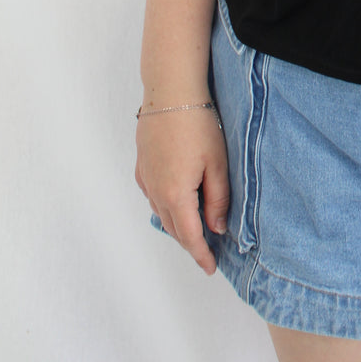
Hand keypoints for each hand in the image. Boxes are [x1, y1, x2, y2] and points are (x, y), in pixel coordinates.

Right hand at [135, 108, 229, 275]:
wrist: (170, 93)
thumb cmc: (197, 124)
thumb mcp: (218, 163)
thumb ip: (218, 199)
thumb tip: (218, 227)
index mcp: (176, 195)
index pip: (190, 236)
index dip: (201, 255)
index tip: (210, 268)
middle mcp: (156, 192)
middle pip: (174, 228)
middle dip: (191, 243)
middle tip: (208, 252)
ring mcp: (146, 179)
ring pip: (162, 213)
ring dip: (178, 225)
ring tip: (196, 230)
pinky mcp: (142, 167)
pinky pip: (154, 197)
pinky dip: (166, 207)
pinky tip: (178, 204)